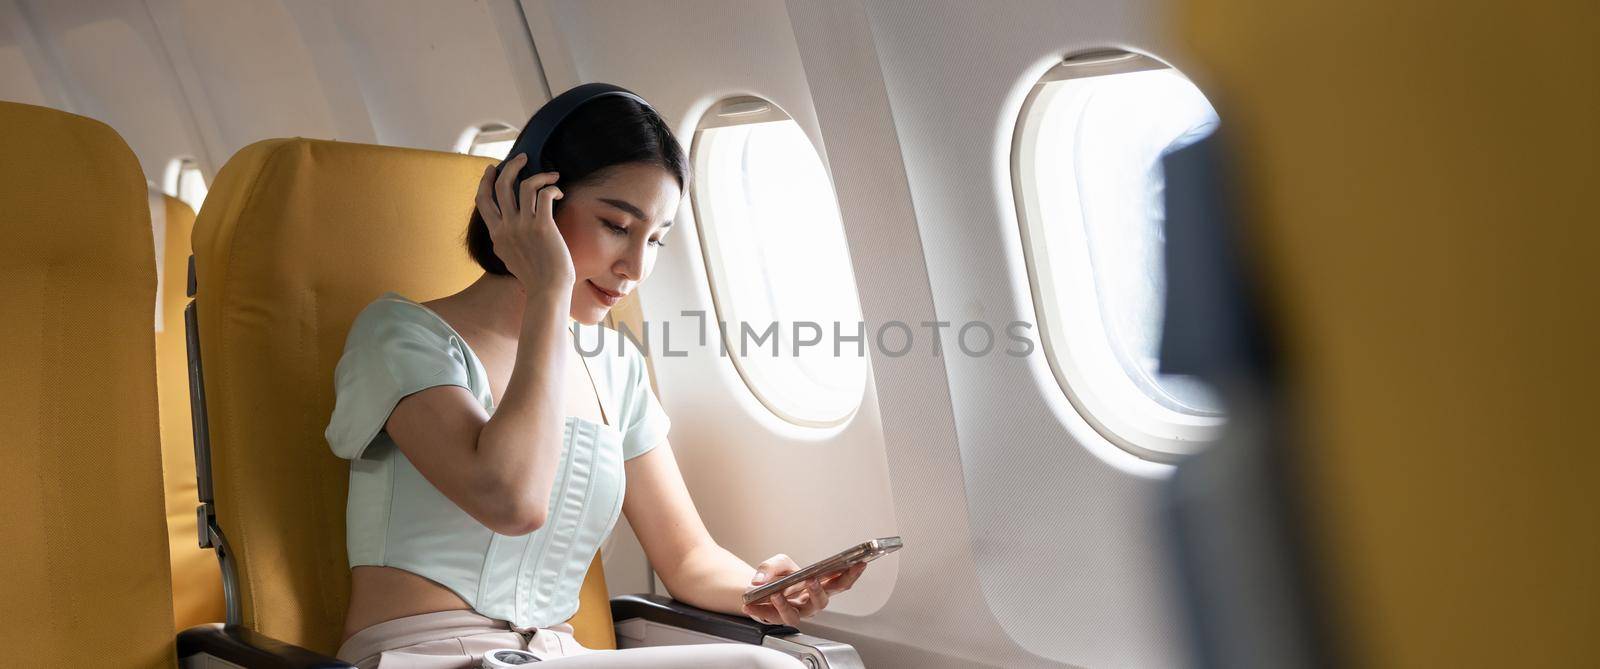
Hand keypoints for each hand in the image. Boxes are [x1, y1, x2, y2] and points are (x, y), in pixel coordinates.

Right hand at [475, 153, 575, 295]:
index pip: (483, 202)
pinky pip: (544, 194)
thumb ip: (505, 242)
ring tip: (552, 174)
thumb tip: (505, 233)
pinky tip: (560, 192)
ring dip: (539, 175)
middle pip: (500, 187)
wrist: (548, 291)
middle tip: (523, 158)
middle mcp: (506, 228)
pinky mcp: (542, 226)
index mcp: (496, 235)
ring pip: (523, 186)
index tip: (492, 169)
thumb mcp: (510, 259)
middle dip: (510, 167)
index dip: (486, 182)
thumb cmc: (536, 278)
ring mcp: (522, 226)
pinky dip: (552, 188)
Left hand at [740, 554, 868, 626]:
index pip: (840, 581)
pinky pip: (776, 616)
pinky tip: (758, 600)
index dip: (852, 574)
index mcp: (819, 585)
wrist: (759, 590)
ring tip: (778, 593)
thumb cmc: (778, 577)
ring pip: (799, 613)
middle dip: (820, 591)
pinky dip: (767, 607)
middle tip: (814, 580)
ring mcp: (797, 612)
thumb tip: (762, 579)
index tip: (860, 563)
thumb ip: (771, 566)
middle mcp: (811, 601)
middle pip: (825, 600)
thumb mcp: (777, 563)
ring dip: (789, 603)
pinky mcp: (780, 619)